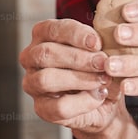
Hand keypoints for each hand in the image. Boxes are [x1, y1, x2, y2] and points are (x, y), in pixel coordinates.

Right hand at [20, 19, 125, 134]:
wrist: (106, 101)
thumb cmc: (99, 68)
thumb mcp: (101, 50)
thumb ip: (98, 44)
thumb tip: (101, 42)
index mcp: (42, 36)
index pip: (50, 29)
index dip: (74, 35)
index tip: (97, 42)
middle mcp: (31, 58)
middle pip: (45, 54)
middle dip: (78, 58)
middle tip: (103, 63)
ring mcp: (33, 84)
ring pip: (46, 79)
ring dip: (79, 79)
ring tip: (103, 79)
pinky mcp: (41, 109)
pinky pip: (58, 106)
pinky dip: (83, 102)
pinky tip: (99, 96)